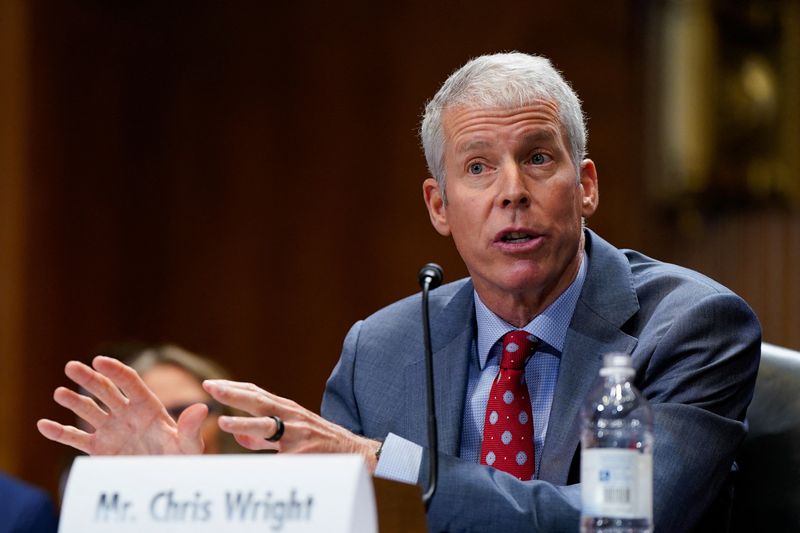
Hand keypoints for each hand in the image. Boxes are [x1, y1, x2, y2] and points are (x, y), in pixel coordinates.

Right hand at [37, 356, 206, 454]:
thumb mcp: (188, 446)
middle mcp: (126, 414)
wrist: (166, 481)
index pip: (130, 382)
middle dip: (89, 378)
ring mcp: (111, 429)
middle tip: (71, 366)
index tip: (100, 360)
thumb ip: (191, 428)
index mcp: (148, 406)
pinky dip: (60, 432)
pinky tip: (44, 424)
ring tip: (59, 392)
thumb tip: (202, 408)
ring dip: (73, 401)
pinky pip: (76, 438)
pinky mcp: (99, 449)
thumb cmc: (181, 461)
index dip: (115, 370)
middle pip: (105, 390)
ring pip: (88, 410)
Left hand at [203, 380, 380, 470]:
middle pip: (259, 401)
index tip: (210, 384)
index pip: (256, 393)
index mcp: (286, 409)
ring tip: (222, 423)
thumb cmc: (318, 442)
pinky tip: (251, 462)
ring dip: (244, 424)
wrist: (354, 451)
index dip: (233, 388)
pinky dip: (266, 460)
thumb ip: (263, 438)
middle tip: (209, 388)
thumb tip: (239, 437)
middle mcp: (292, 416)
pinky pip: (281, 457)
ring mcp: (298, 434)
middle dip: (232, 395)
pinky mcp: (305, 452)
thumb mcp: (291, 433)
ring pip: (268, 426)